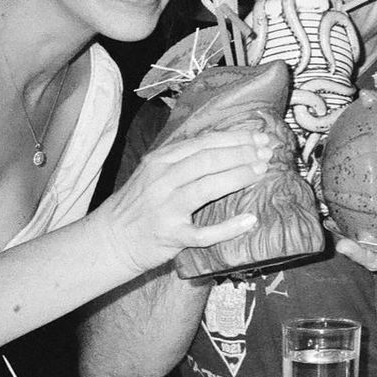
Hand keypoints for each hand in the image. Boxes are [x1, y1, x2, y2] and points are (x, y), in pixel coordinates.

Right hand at [102, 130, 272, 273]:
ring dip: (238, 177)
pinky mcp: (171, 237)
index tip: (258, 137)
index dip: (234, 138)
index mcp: (160, 161)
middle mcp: (162, 181)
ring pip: (207, 188)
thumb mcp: (153, 173)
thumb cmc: (138, 205)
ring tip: (261, 172)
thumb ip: (182, 160)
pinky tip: (249, 220)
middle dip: (241, 153)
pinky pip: (204, 233)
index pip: (203, 143)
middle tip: (267, 152)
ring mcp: (166, 209)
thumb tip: (226, 148)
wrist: (110, 240)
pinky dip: (229, 227)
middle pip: (208, 161)